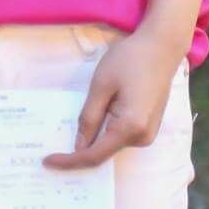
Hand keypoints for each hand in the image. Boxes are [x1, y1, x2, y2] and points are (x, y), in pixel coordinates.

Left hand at [43, 30, 185, 171]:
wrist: (161, 47)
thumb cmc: (129, 60)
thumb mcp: (101, 85)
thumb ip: (89, 118)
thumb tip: (79, 146)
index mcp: (130, 128)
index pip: (95, 155)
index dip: (70, 161)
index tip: (48, 161)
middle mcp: (142, 138)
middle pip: (104, 152)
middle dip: (79, 150)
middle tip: (53, 149)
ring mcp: (148, 134)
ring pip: (112, 143)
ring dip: (93, 138)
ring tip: (72, 127)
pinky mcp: (149, 126)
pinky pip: (121, 135)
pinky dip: (105, 131)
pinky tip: (95, 119)